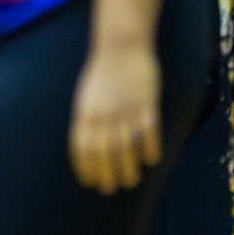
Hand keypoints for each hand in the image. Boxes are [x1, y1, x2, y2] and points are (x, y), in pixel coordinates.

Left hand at [69, 40, 162, 193]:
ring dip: (128, 168)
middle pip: (104, 153)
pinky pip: (149, 133)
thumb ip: (88, 120)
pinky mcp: (146, 105)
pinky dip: (150, 149)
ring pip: (126, 148)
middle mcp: (104, 115)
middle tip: (111, 188)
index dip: (85, 167)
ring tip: (131, 181)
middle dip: (106, 174)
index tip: (90, 182)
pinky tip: (151, 160)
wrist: (122, 46)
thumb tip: (88, 146)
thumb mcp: (86, 96)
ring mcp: (126, 110)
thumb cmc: (103, 72)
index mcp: (85, 113)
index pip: (82, 148)